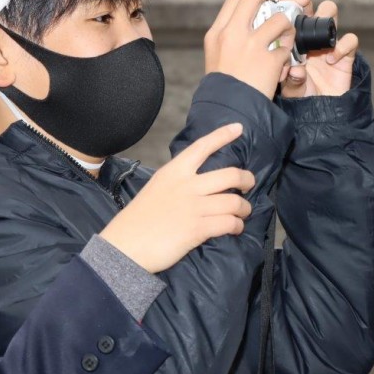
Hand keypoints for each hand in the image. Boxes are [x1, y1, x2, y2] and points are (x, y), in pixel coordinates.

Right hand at [99, 123, 254, 273]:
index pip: (202, 147)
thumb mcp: (156, 189)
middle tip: (248, 185)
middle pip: (230, 174)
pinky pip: (229, 223)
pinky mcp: (197, 229)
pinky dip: (237, 225)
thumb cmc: (137, 220)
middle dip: (246, 179)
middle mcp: (186, 186)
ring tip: (242, 213)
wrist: (124, 246)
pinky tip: (234, 228)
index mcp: (173, 172)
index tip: (238, 128)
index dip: (222, 136)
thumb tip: (199, 186)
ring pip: (234, 201)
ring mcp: (193, 207)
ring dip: (244, 208)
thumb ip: (177, 183)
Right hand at [204, 0, 295, 99]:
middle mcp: (232, 34)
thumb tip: (249, 21)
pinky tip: (286, 62)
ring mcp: (251, 46)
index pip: (236, 0)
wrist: (229, 112)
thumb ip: (230, 39)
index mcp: (217, 34)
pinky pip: (288, 47)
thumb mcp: (216, 59)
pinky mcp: (269, 60)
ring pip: (279, 19)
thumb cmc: (223, 90)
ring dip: (288, 26)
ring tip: (288, 36)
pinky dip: (290, 53)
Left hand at [279, 0, 358, 97]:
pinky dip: (343, 45)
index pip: (287, 17)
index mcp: (291, 41)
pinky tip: (331, 59)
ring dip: (327, 14)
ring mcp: (328, 44)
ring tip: (319, 23)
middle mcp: (309, 38)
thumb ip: (291, 80)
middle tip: (301, 0)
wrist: (322, 113)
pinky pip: (350, 40)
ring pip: (331, 15)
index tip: (281, 1)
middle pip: (309, 8)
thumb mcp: (291, 89)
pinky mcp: (346, 54)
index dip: (285, 6)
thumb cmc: (301, 96)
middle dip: (306, 1)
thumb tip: (296, 71)